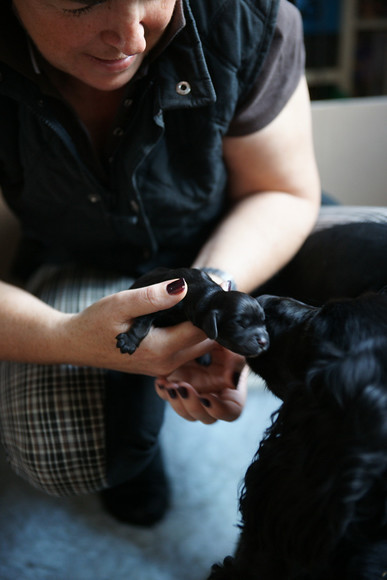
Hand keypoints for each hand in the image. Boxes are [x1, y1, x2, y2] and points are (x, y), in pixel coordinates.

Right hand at [58, 278, 213, 374]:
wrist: (75, 344)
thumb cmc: (95, 322)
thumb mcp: (121, 304)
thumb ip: (153, 297)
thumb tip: (184, 288)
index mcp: (160, 350)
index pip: (202, 330)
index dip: (211, 309)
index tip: (217, 288)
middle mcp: (167, 364)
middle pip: (206, 342)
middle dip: (212, 319)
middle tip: (214, 292)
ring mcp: (164, 369)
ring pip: (199, 348)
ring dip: (204, 327)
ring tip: (202, 301)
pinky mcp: (161, 366)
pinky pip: (188, 351)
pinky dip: (193, 334)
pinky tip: (188, 315)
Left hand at [155, 345, 247, 423]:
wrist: (202, 326)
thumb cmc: (224, 336)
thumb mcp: (232, 345)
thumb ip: (236, 361)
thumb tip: (232, 382)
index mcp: (232, 388)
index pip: (231, 412)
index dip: (219, 410)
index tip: (205, 397)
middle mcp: (214, 394)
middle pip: (206, 417)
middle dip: (192, 405)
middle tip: (182, 387)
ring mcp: (195, 391)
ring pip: (186, 412)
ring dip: (177, 402)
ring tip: (170, 384)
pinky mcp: (179, 384)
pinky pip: (169, 396)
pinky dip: (163, 391)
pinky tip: (161, 380)